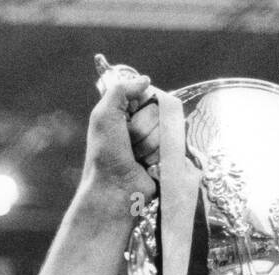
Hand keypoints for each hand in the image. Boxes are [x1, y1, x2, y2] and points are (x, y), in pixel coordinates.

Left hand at [82, 72, 159, 204]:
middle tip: (129, 143)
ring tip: (137, 157)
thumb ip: (120, 90)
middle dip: (144, 127)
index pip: (147, 94)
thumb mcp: (103, 116)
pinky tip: (148, 165)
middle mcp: (140, 126)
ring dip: (151, 143)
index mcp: (124, 114)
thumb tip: (145, 80)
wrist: (115, 189)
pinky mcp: (165, 157)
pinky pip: (175, 145)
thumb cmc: (105, 154)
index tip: (128, 117)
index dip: (140, 104)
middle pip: (159, 110)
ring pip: (168, 128)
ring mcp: (154, 142)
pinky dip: (160, 154)